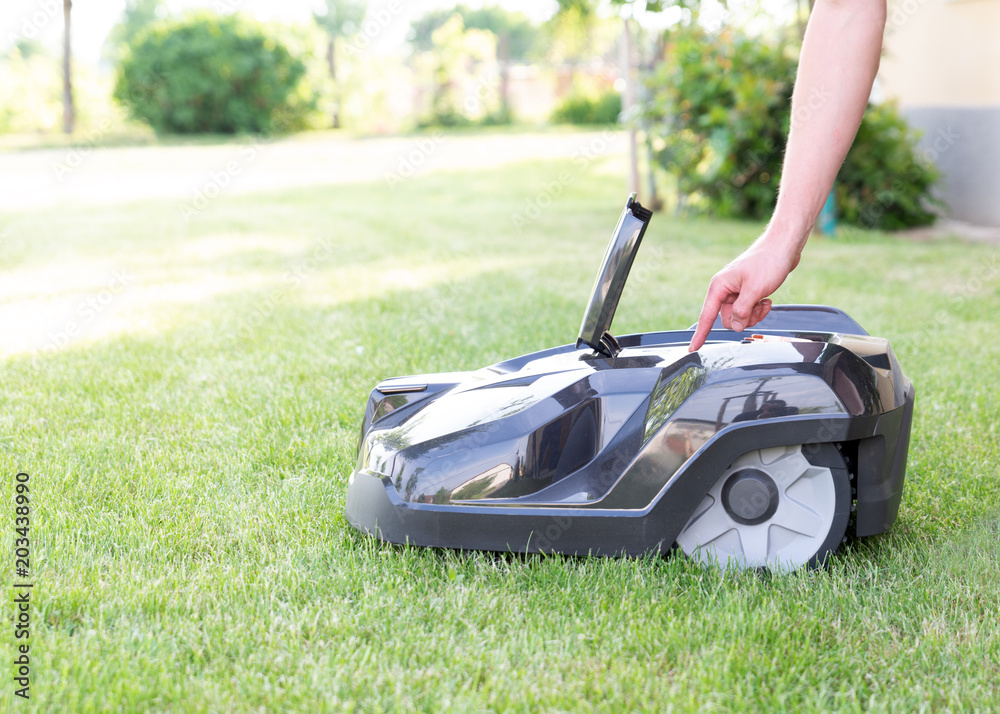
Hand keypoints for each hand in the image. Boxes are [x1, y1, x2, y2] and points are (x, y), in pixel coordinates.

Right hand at [688, 234, 800, 351]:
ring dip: (754, 315)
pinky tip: (767, 300)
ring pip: (740, 316)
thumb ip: (742, 311)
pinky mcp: (747, 292)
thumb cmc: (768, 262)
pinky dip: (758, 309)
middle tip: (757, 307)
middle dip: (743, 319)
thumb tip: (736, 327)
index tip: (693, 348)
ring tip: (764, 302)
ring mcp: (736, 291)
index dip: (700, 334)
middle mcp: (724, 289)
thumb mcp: (754, 290)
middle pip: (727, 319)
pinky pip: (748, 310)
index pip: (707, 316)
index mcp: (719, 286)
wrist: (783, 246)